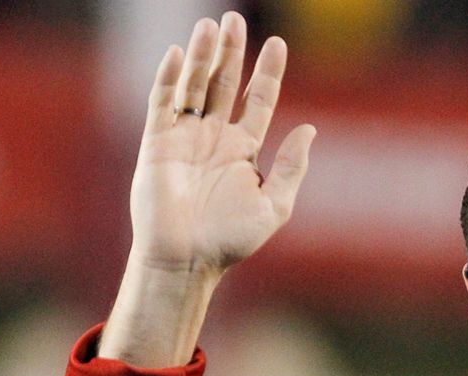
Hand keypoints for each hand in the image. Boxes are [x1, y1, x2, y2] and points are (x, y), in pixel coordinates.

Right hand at [129, 12, 315, 274]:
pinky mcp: (158, 143)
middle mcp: (215, 137)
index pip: (259, 99)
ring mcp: (185, 137)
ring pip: (195, 86)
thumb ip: (291, 167)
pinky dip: (170, 79)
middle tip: (234, 18)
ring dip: (202, 56)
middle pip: (225, 83)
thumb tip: (310, 130)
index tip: (277, 43)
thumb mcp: (275, 204)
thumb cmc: (231, 240)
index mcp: (244, 149)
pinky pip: (163, 103)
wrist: (188, 259)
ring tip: (210, 26)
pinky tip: (179, 55)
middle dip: (231, 52)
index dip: (268, 72)